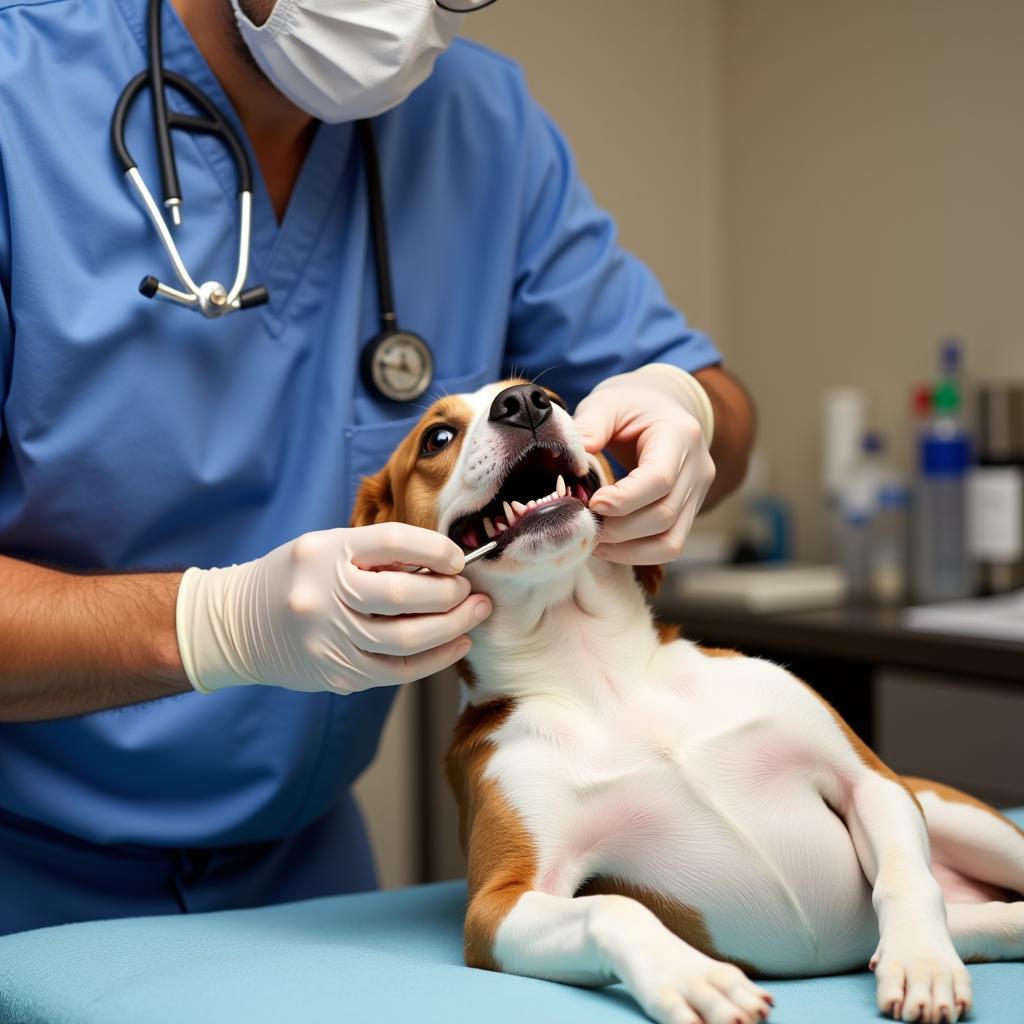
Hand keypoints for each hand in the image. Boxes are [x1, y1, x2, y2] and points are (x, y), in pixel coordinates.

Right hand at [176, 524, 491, 694]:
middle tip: (471, 590)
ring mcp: (328, 640)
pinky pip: (397, 671)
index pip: (392, 542)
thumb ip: (380, 554)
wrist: (237, 625)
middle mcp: (323, 595)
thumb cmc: (297, 577)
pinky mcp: (337, 675)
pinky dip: (435, 659)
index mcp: (324, 553)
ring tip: (476, 613)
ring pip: (406, 640)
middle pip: (403, 596)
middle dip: (450, 594)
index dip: (435, 550)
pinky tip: (456, 644)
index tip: (458, 558)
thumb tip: (445, 564)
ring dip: (452, 627)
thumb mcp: (328, 548)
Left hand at [573, 365, 715, 564]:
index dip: (624, 499)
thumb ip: (589, 427)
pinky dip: (636, 553)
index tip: (591, 503)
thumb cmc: (632, 405)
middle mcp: (698, 469)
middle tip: (582, 523)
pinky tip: (607, 544)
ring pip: (670, 541)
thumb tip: (572, 462)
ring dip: (627, 549)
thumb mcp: (607, 402)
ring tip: (592, 539)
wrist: (662, 408)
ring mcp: (698, 494)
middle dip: (618, 529)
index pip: (660, 479)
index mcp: (681, 435)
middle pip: (664, 516)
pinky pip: (668, 545)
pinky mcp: (689, 513)